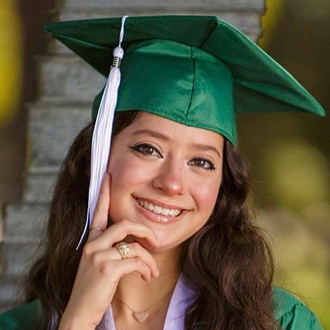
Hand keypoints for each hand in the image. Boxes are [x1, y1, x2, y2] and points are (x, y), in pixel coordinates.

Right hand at [59, 173, 158, 329]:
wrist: (80, 313)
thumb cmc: (94, 289)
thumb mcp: (100, 264)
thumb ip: (113, 249)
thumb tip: (135, 244)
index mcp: (91, 241)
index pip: (98, 212)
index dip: (103, 193)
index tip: (107, 176)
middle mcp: (92, 244)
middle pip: (125, 224)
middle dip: (145, 231)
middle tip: (156, 242)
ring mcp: (98, 255)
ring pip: (134, 246)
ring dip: (149, 260)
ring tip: (152, 271)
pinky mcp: (106, 268)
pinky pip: (136, 261)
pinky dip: (146, 269)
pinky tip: (147, 277)